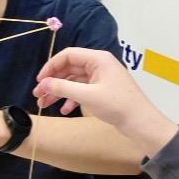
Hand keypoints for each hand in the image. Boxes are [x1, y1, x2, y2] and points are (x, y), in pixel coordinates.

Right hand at [35, 47, 177, 157]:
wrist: (141, 122)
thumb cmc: (116, 105)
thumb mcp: (87, 95)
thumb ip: (62, 87)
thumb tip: (42, 84)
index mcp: (98, 59)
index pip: (68, 55)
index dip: (50, 66)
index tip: (40, 81)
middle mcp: (99, 65)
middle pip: (69, 68)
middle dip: (53, 82)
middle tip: (38, 95)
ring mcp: (101, 77)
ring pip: (73, 80)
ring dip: (59, 92)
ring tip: (45, 105)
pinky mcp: (102, 90)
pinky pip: (82, 90)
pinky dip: (71, 98)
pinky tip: (65, 110)